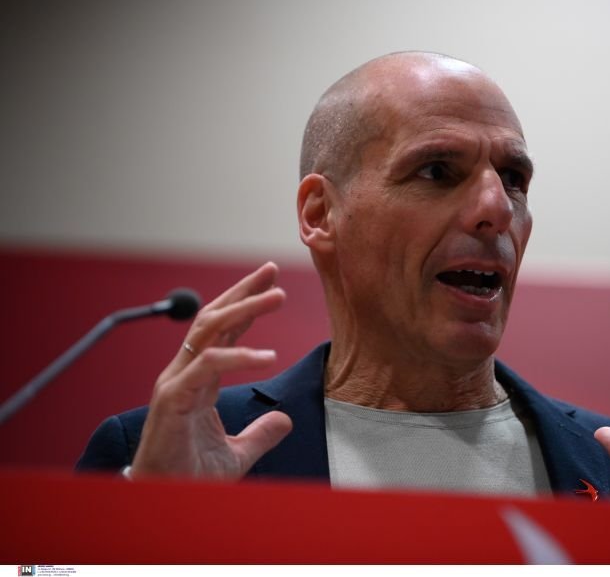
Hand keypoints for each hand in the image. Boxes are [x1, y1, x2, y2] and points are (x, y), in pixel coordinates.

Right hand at [131, 262, 291, 478]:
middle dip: (243, 291)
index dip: (245, 303)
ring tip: (277, 297)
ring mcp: (177, 383)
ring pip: (209, 332)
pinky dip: (238, 357)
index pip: (222, 330)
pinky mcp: (173, 399)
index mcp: (199, 378)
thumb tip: (284, 420)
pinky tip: (268, 355)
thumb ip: (260, 434)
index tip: (270, 282)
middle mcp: (185, 372)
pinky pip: (207, 367)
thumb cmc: (191, 475)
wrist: (163, 500)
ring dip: (244, 309)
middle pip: (214, 318)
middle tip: (271, 271)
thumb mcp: (237, 452)